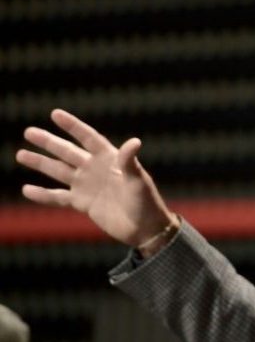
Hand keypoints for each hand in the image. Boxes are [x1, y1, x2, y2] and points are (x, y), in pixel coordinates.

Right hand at [15, 109, 177, 247]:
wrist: (145, 228)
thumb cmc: (146, 201)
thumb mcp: (138, 180)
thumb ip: (130, 162)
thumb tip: (134, 142)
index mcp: (110, 159)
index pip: (88, 138)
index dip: (72, 126)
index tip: (55, 114)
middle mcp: (96, 169)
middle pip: (68, 152)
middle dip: (49, 142)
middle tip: (29, 132)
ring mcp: (88, 185)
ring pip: (59, 171)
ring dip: (41, 163)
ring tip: (20, 154)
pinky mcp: (83, 203)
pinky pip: (58, 197)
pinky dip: (43, 195)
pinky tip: (26, 189)